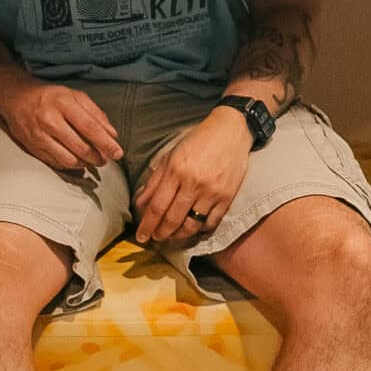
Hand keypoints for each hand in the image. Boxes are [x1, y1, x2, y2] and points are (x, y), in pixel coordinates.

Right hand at [0, 77, 122, 173]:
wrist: (16, 98)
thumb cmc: (50, 96)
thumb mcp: (75, 95)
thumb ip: (95, 113)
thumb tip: (112, 135)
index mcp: (62, 103)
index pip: (89, 127)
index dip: (105, 143)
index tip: (118, 153)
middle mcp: (49, 120)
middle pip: (80, 147)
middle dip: (98, 157)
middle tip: (106, 158)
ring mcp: (38, 136)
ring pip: (68, 160)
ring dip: (85, 164)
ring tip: (93, 160)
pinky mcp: (31, 148)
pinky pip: (56, 163)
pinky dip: (70, 166)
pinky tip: (78, 161)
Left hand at [134, 106, 252, 244]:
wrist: (230, 131)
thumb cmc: (197, 141)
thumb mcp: (171, 156)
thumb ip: (154, 181)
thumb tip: (140, 204)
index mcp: (176, 170)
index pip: (157, 206)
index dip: (147, 225)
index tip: (141, 236)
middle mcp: (193, 183)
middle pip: (173, 219)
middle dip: (160, 234)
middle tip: (155, 238)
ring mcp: (212, 192)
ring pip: (191, 225)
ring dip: (178, 236)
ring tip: (171, 237)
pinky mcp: (227, 197)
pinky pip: (211, 223)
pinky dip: (200, 230)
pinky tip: (192, 230)